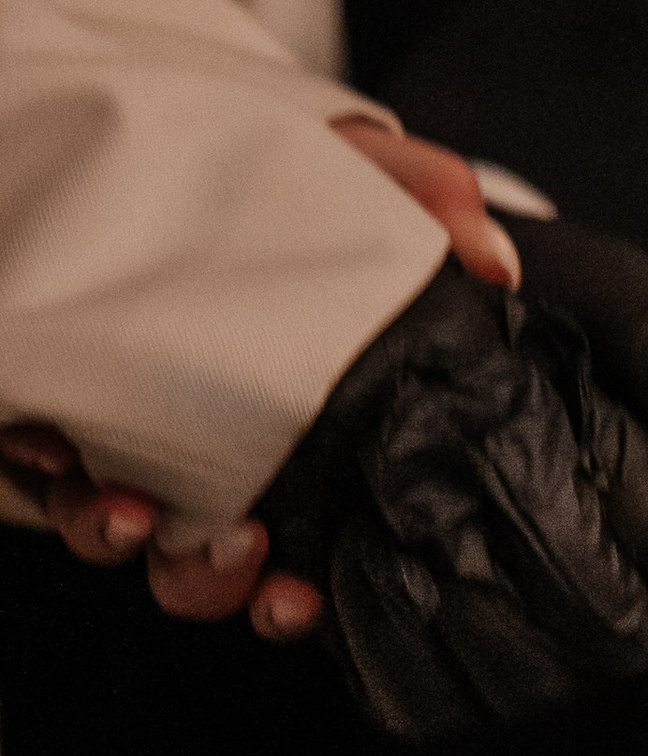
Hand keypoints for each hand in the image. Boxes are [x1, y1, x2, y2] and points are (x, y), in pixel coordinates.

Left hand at [0, 118, 522, 639]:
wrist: (202, 152)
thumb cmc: (300, 193)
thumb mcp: (374, 183)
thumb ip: (435, 208)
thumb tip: (493, 265)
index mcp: (296, 447)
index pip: (300, 561)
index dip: (294, 603)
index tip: (295, 600)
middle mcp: (210, 462)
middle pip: (202, 572)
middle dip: (210, 581)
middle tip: (236, 542)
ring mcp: (127, 438)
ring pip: (114, 534)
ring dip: (117, 536)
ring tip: (130, 507)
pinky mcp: (55, 403)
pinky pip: (36, 464)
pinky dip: (42, 462)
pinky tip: (51, 439)